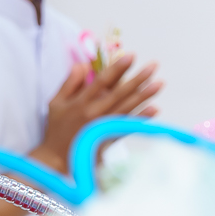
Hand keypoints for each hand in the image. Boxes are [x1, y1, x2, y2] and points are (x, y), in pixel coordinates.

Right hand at [34, 52, 161, 169]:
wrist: (56, 159)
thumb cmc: (56, 129)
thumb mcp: (55, 103)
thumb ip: (69, 83)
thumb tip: (82, 65)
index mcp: (80, 102)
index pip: (101, 81)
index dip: (117, 68)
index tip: (131, 56)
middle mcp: (93, 113)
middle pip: (119, 93)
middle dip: (137, 78)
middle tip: (153, 66)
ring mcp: (102, 126)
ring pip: (127, 108)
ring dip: (144, 95)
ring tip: (159, 83)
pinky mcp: (108, 139)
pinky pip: (127, 127)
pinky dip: (141, 118)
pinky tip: (154, 109)